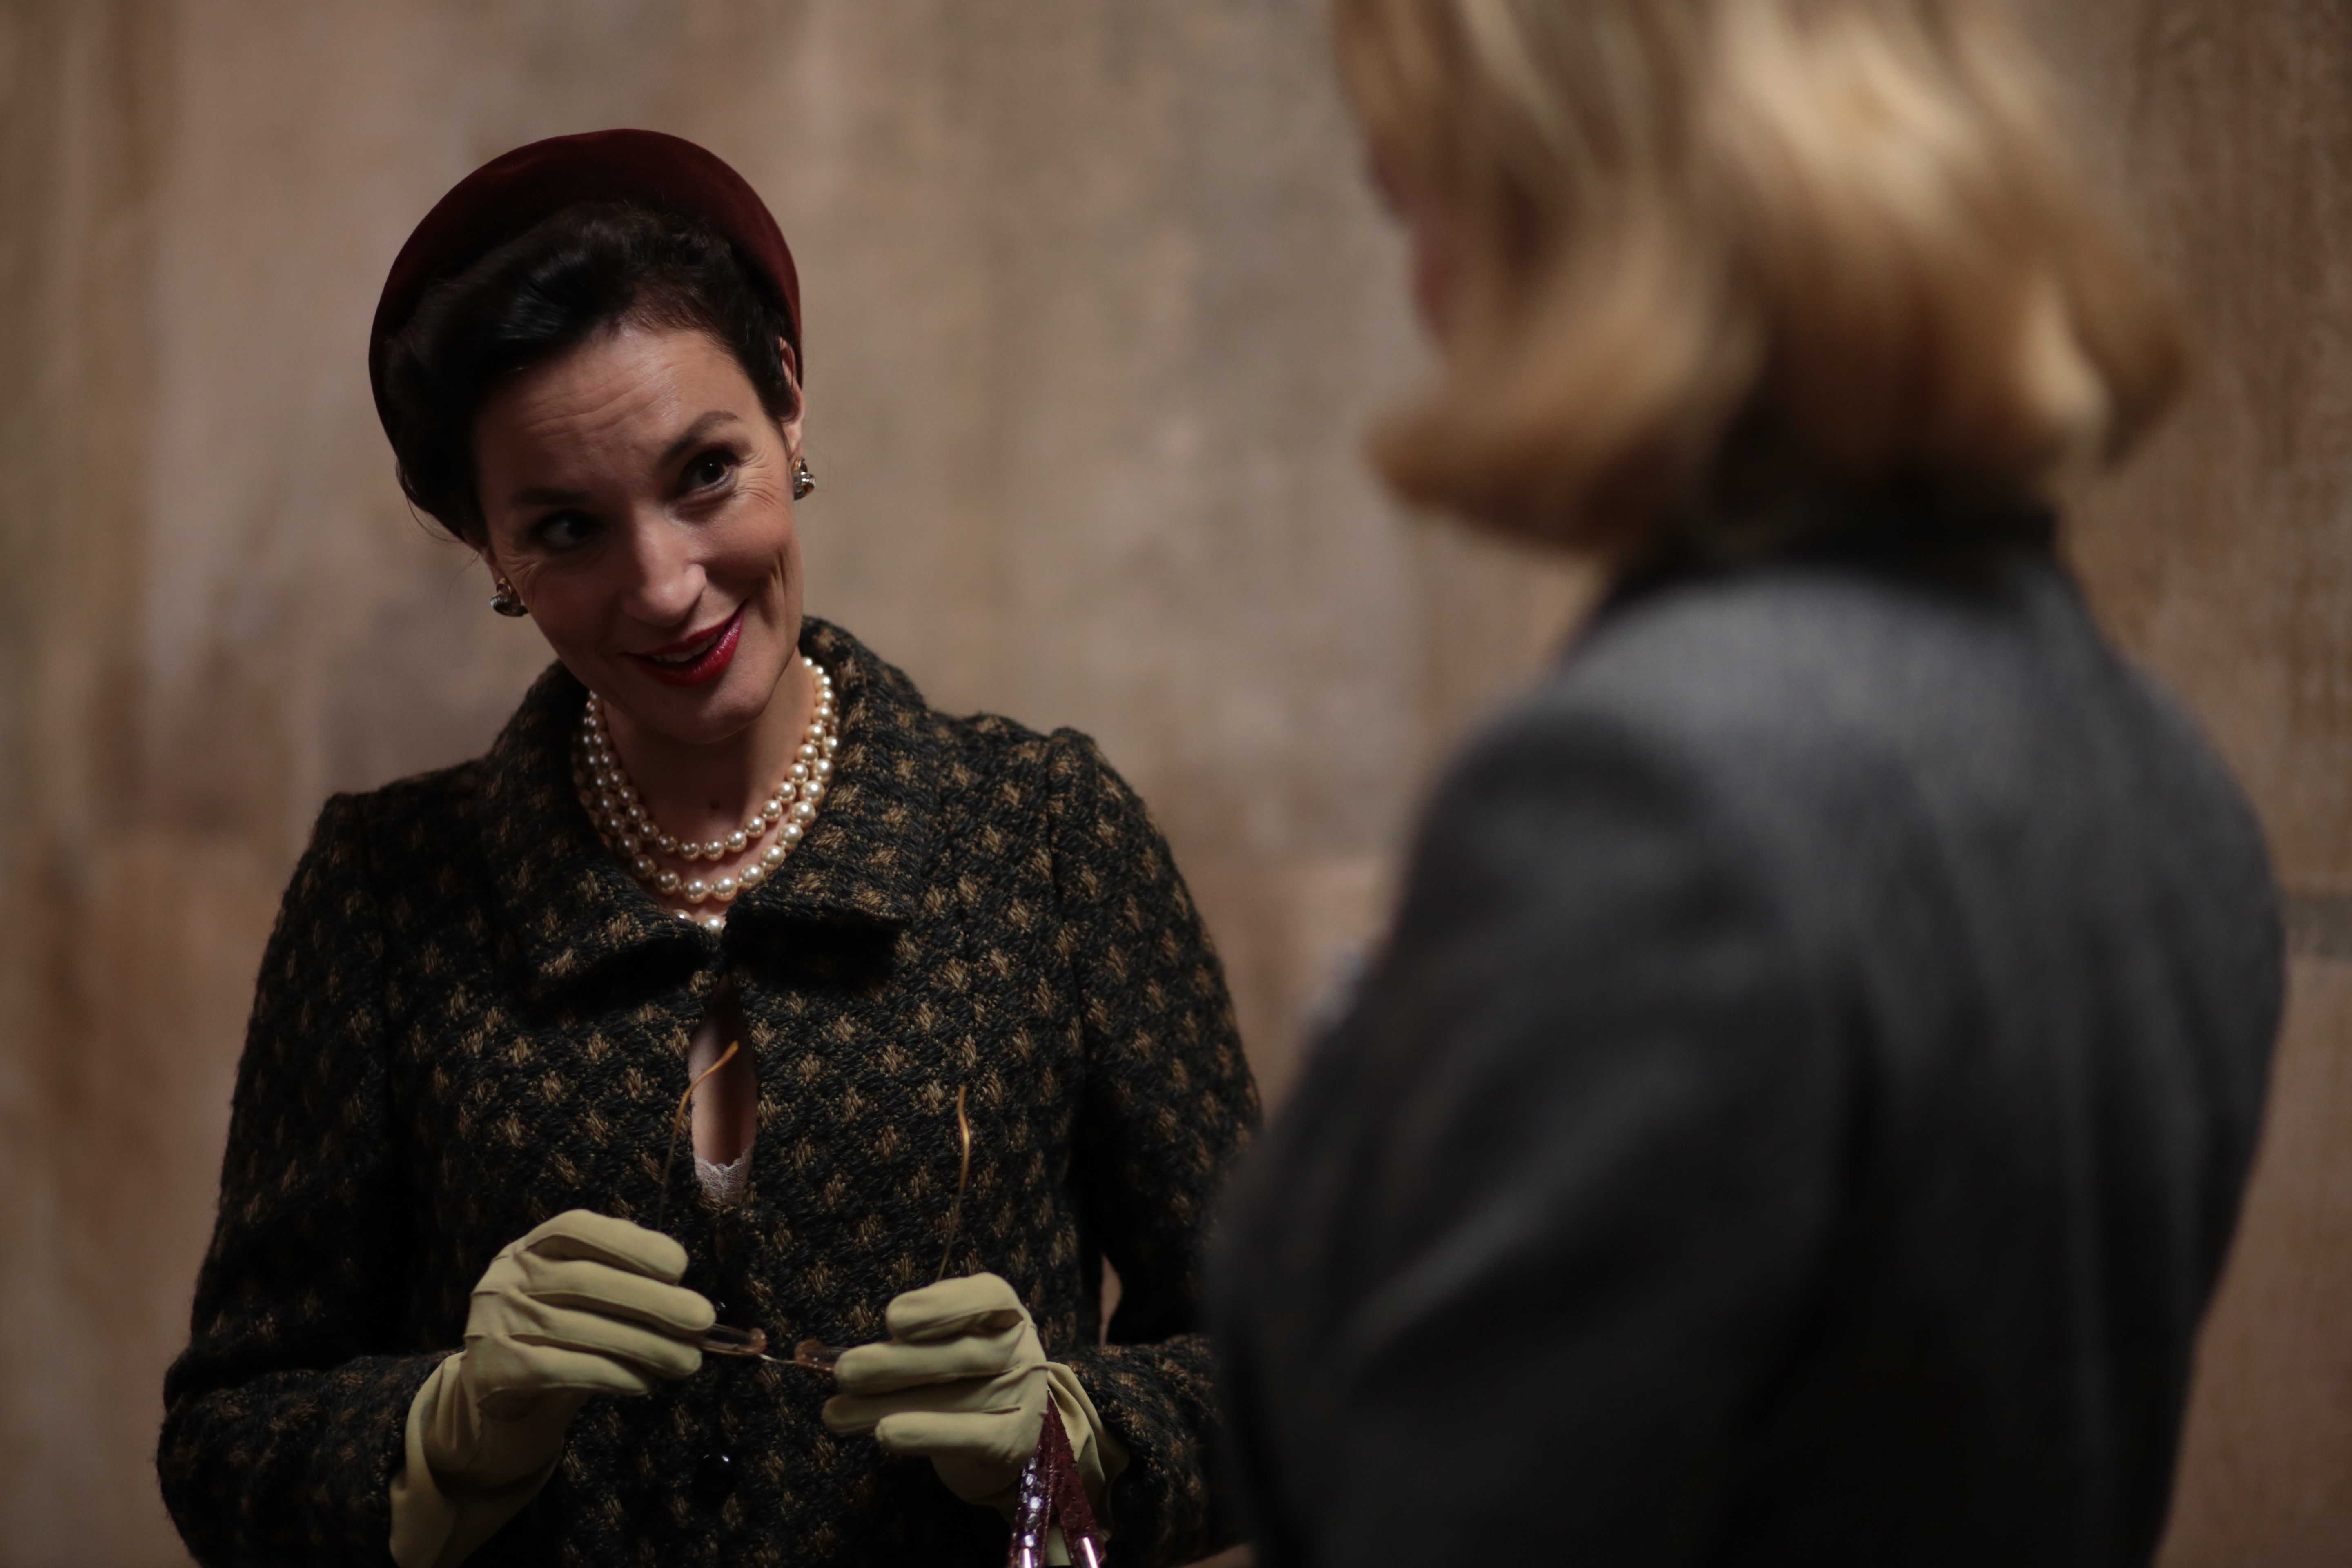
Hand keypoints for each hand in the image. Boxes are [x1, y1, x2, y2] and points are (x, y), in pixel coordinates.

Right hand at [418, 1210, 713, 1491]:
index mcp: (532, 1247)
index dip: (630, 1242)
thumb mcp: (587, 1303)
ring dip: (643, 1344)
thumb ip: (626, 1290)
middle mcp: (507, 1277)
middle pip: (584, 1280)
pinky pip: (561, 1368)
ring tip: (686, 1361)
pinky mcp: (494, 1370)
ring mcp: (493, 1322)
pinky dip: (611, 1374)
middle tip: (702, 1320)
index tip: (680, 1266)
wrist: (503, 1402)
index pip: (576, 1228)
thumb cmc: (561, 1341)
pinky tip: (644, 1382)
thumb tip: (692, 1303)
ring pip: (577, 1327)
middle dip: (652, 1300)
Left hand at [821, 1273, 1113, 1515]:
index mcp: (1001, 1310)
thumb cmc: (961, 1371)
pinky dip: (926, 1434)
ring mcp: (1019, 1395)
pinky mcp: (1010, 1442)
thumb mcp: (943, 1337)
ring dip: (889, 1406)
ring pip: (955, 1399)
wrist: (1009, 1426)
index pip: (985, 1296)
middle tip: (845, 1370)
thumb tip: (832, 1356)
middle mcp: (1017, 1347)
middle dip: (897, 1364)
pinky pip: (968, 1437)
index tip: (892, 1319)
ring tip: (835, 1413)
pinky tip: (884, 1433)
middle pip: (962, 1355)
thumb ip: (908, 1338)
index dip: (939, 1306)